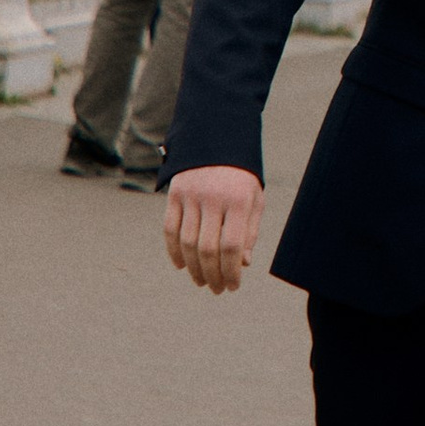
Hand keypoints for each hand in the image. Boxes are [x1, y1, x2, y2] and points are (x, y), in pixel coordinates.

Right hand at [163, 165, 264, 293]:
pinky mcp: (174, 193)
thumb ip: (249, 232)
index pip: (232, 246)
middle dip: (212, 275)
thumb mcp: (254, 198)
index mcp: (239, 200)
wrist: (216, 136)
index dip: (231, 271)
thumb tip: (242, 265)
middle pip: (208, 248)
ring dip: (193, 268)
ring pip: (188, 242)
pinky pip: (170, 229)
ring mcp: (192, 195)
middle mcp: (214, 197)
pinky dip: (173, 251)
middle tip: (216, 289)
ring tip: (201, 281)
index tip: (233, 286)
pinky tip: (181, 265)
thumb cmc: (241, 175)